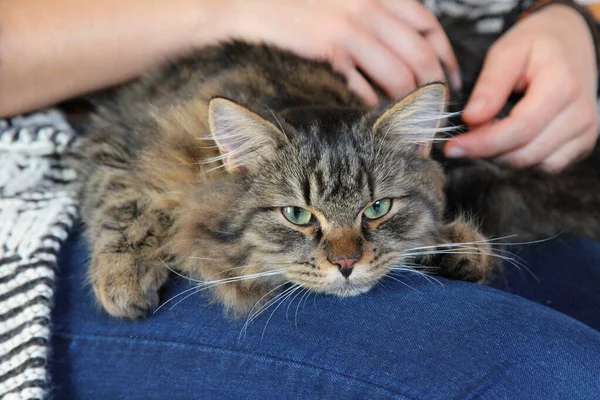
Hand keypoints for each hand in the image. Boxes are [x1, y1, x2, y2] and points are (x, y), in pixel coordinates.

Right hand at [228, 0, 459, 104]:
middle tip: (434, 113)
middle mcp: (369, 7)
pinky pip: (365, 87)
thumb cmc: (299, 8)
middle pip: (421, 55)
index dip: (446, 58)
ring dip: (409, 105)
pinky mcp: (330, 51)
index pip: (429, 27)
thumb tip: (406, 50)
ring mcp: (349, 29)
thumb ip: (375, 16)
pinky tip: (376, 116)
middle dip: (435, 90)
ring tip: (410, 122)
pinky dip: (375, 106)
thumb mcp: (345, 2)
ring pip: (400, 75)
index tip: (449, 82)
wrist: (254, 9)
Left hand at [444, 5, 597, 171]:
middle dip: (486, 150)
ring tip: (487, 132)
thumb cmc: (536, 46)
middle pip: (524, 153)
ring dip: (501, 156)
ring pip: (533, 165)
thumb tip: (471, 119)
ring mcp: (585, 132)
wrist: (573, 44)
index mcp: (562, 85)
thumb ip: (490, 85)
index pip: (520, 129)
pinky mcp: (582, 145)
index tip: (451, 147)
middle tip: (465, 135)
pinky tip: (507, 140)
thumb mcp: (507, 51)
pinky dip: (520, 159)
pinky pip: (545, 167)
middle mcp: (579, 114)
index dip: (482, 143)